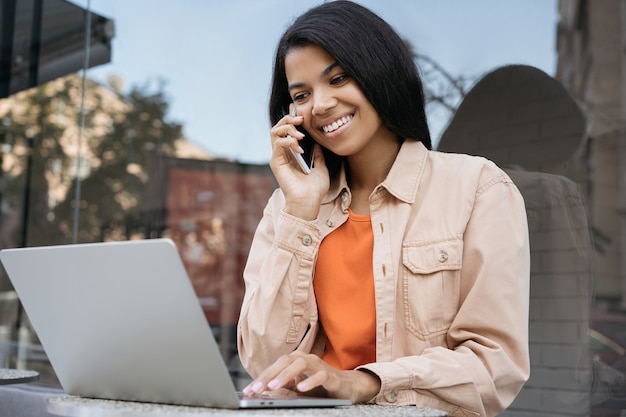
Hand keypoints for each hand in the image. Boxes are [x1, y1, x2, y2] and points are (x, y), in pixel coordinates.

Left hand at [242, 351, 380, 403]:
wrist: (346, 386)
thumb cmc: (318, 385)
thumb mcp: (297, 387)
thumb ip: (283, 387)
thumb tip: (263, 392)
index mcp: (294, 361)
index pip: (275, 367)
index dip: (261, 378)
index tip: (249, 390)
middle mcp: (305, 359)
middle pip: (284, 362)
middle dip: (269, 375)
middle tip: (257, 388)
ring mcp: (318, 365)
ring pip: (300, 364)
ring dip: (286, 375)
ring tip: (274, 386)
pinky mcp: (330, 375)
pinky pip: (320, 375)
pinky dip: (310, 381)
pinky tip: (301, 389)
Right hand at [269, 106, 329, 219]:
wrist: (308, 203)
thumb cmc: (314, 190)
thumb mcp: (321, 168)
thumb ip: (318, 156)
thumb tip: (319, 144)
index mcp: (290, 155)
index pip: (286, 131)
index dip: (292, 121)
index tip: (303, 117)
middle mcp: (282, 155)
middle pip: (277, 128)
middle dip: (288, 120)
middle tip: (301, 119)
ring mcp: (277, 158)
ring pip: (274, 132)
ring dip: (288, 128)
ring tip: (300, 134)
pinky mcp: (276, 163)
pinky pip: (278, 144)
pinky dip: (289, 141)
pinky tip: (300, 148)